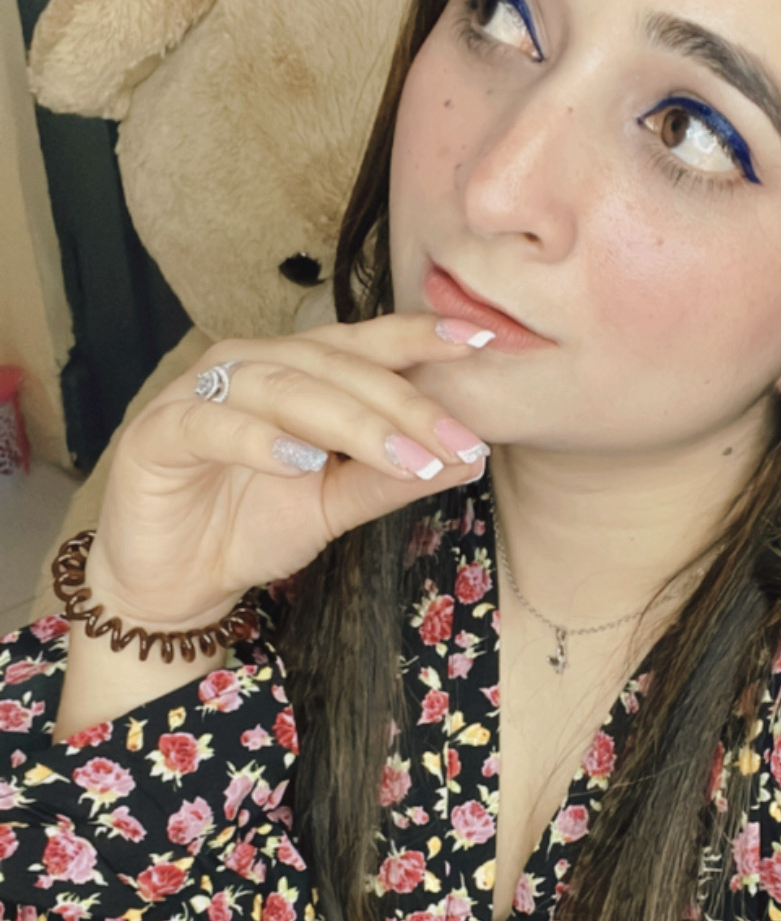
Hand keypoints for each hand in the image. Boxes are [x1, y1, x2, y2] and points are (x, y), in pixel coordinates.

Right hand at [86, 313, 490, 631]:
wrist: (176, 582)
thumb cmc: (251, 527)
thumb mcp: (335, 504)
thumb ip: (391, 477)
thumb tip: (470, 458)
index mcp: (295, 370)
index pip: (364, 344)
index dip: (420, 338)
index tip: (482, 343)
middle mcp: (248, 366)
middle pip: (334, 368)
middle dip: (401, 405)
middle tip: (455, 442)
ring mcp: (199, 393)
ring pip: (282, 388)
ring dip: (346, 422)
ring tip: (399, 455)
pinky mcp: (158, 433)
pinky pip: (211, 424)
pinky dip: (258, 439)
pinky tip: (300, 460)